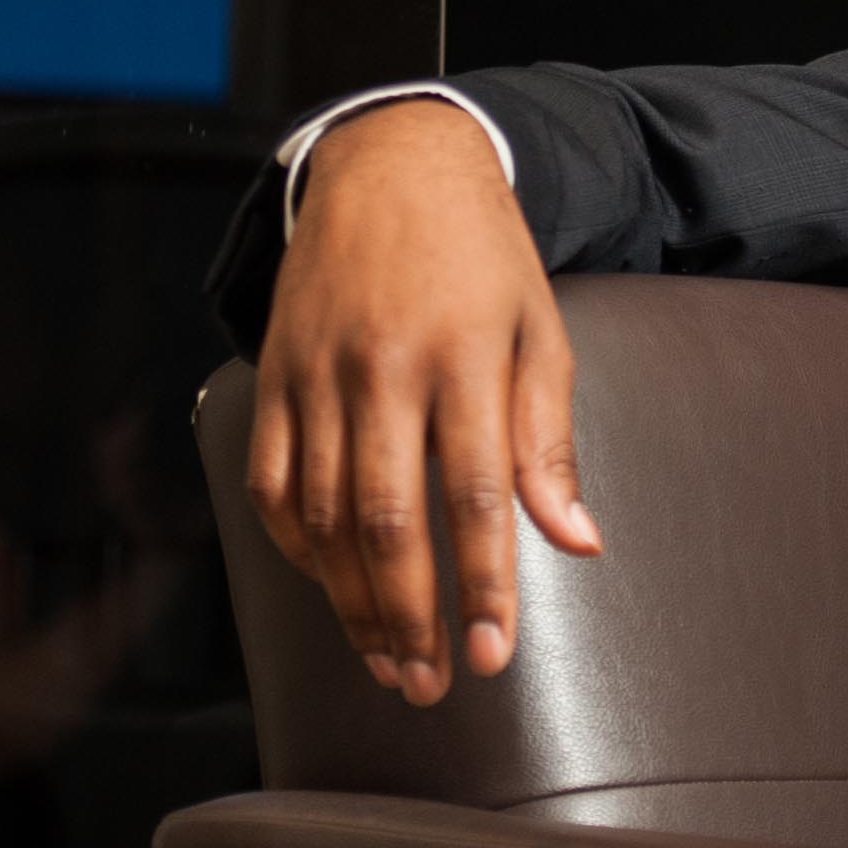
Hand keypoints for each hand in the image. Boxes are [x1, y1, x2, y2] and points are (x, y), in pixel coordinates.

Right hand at [244, 98, 603, 706]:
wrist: (389, 161)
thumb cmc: (479, 255)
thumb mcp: (538, 330)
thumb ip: (548, 441)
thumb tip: (577, 542)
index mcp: (461, 356)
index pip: (474, 496)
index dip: (484, 587)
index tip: (495, 656)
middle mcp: (380, 367)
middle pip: (388, 521)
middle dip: (411, 619)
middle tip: (434, 685)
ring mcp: (316, 372)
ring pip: (321, 515)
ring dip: (352, 603)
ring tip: (388, 662)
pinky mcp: (272, 375)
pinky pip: (271, 483)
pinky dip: (297, 548)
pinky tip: (331, 588)